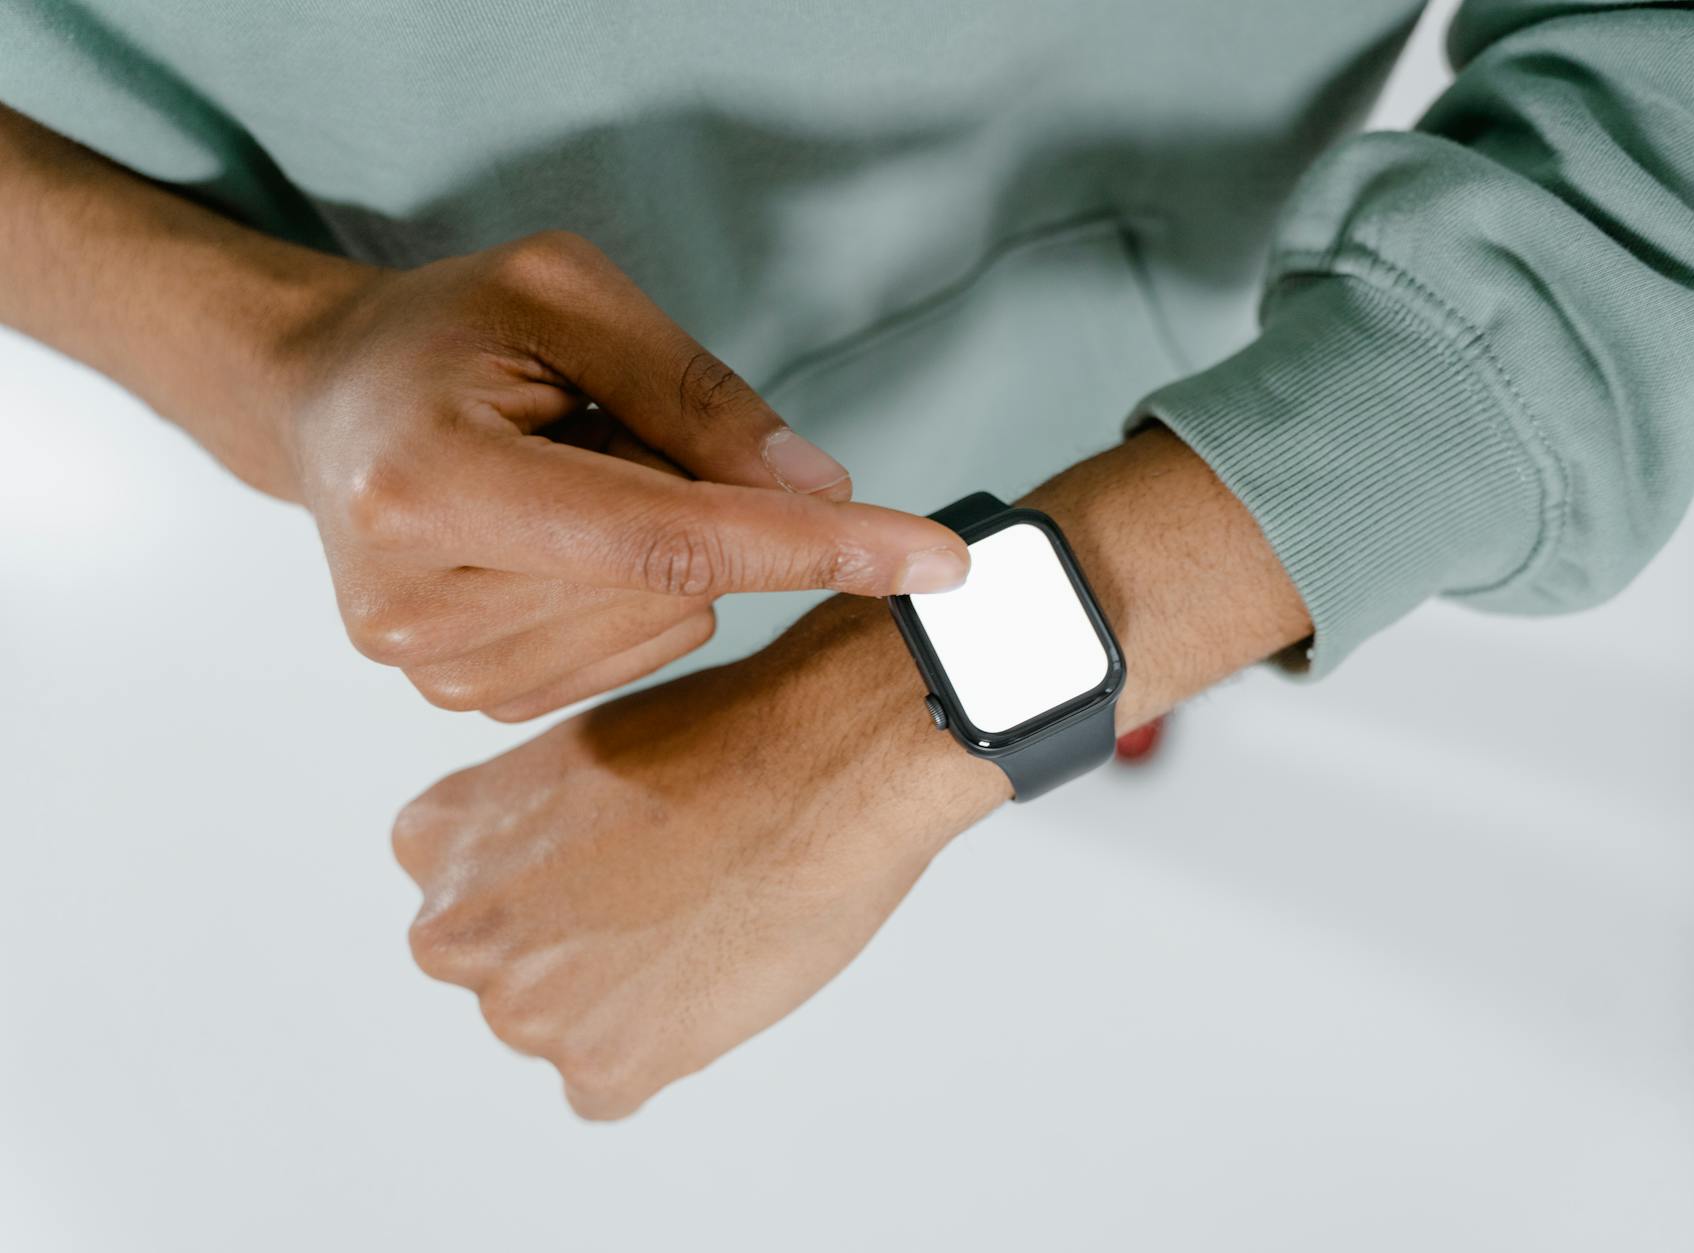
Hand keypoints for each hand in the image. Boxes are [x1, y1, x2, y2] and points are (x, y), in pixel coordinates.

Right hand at [280, 231, 967, 719]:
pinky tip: (558, 539)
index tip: (939, 563)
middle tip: (599, 428)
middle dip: (700, 497)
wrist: (328, 402)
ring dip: (665, 545)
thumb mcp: (565, 294)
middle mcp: (414, 605)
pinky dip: (638, 589)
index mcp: (427, 485)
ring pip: (671, 624)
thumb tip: (823, 493)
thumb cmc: (445, 330)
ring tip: (561, 478)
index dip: (815, 551)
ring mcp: (433, 671)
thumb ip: (698, 394)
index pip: (667, 542)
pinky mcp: (465, 699)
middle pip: (681, 582)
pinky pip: (638, 652)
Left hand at [391, 428, 1309, 1118]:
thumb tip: (545, 870)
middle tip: (662, 896)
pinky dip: (664, 1047)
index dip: (543, 884)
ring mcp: (528, 1005)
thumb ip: (529, 824)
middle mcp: (460, 927)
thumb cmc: (732, 737)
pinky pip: (612, 1084)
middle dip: (571, 949)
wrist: (830, 760)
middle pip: (503, 970)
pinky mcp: (606, 1064)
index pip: (459, 895)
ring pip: (562, 1027)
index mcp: (441, 838)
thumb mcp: (580, 748)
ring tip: (702, 923)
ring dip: (623, 999)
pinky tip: (712, 972)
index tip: (603, 865)